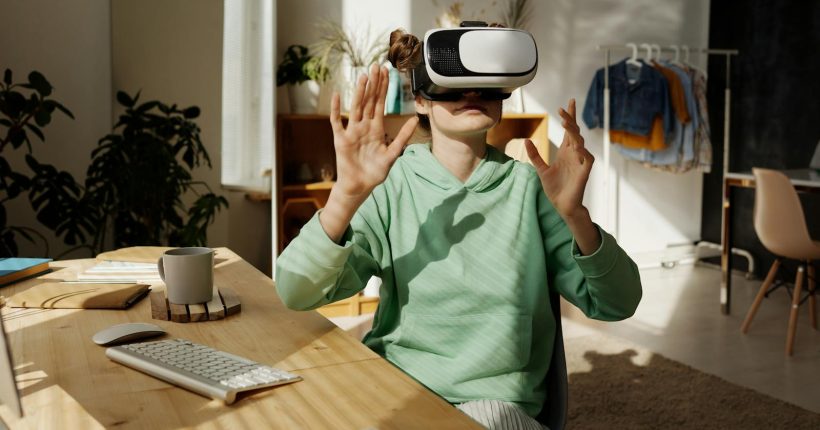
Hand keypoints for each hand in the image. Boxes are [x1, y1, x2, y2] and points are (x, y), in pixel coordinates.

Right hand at [330, 64, 417, 201]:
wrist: (359, 186)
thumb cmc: (375, 172)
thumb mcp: (392, 154)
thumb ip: (402, 137)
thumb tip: (415, 119)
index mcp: (376, 129)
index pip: (380, 104)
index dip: (383, 88)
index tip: (386, 73)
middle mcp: (364, 127)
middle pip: (369, 101)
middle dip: (373, 84)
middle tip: (376, 66)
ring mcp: (351, 131)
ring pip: (356, 107)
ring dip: (359, 92)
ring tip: (363, 76)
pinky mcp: (341, 139)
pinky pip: (337, 121)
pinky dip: (335, 109)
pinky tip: (337, 95)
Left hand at [525, 98, 593, 219]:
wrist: (562, 205)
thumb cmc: (554, 188)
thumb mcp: (541, 170)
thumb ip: (535, 155)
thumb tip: (526, 140)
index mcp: (565, 152)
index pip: (568, 130)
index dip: (569, 116)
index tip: (569, 102)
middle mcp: (574, 154)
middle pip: (574, 132)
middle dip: (570, 119)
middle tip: (563, 108)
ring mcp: (580, 161)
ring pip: (580, 141)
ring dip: (573, 132)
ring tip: (565, 123)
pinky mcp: (584, 171)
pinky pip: (587, 158)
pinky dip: (583, 151)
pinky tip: (576, 145)